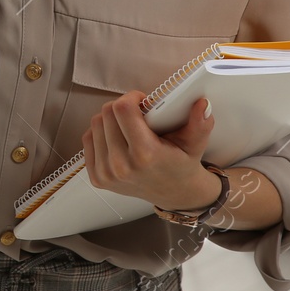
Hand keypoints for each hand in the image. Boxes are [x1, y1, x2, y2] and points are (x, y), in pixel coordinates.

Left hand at [85, 92, 220, 212]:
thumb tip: (201, 103)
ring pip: (95, 124)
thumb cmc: (182, 164)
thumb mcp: (195, 143)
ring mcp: (107, 174)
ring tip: (128, 126)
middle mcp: (122, 166)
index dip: (132, 98)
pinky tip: (118, 138)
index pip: (122, 109)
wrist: (174, 193)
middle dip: (122, 107)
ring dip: (110, 119)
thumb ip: (200, 123)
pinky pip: (88, 139)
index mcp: (145, 155)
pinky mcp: (97, 178)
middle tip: (137, 114)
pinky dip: (101, 133)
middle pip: (106, 114)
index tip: (142, 101)